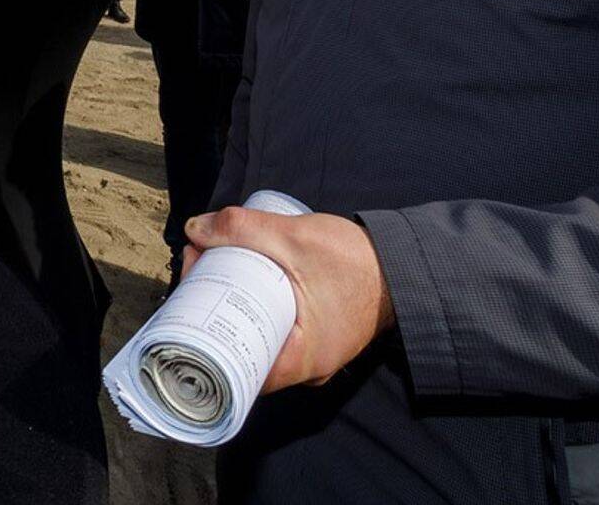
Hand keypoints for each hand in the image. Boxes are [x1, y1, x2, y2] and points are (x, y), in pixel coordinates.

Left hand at [182, 206, 393, 393]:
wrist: (407, 266)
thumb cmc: (359, 262)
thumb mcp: (295, 238)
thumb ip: (244, 229)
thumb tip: (195, 229)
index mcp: (301, 361)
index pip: (234, 364)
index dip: (203, 326)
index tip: (191, 285)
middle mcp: (307, 369)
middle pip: (242, 348)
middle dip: (213, 307)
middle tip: (199, 268)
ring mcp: (314, 356)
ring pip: (258, 337)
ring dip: (234, 303)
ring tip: (215, 266)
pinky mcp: (318, 339)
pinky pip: (277, 331)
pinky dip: (256, 308)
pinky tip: (241, 280)